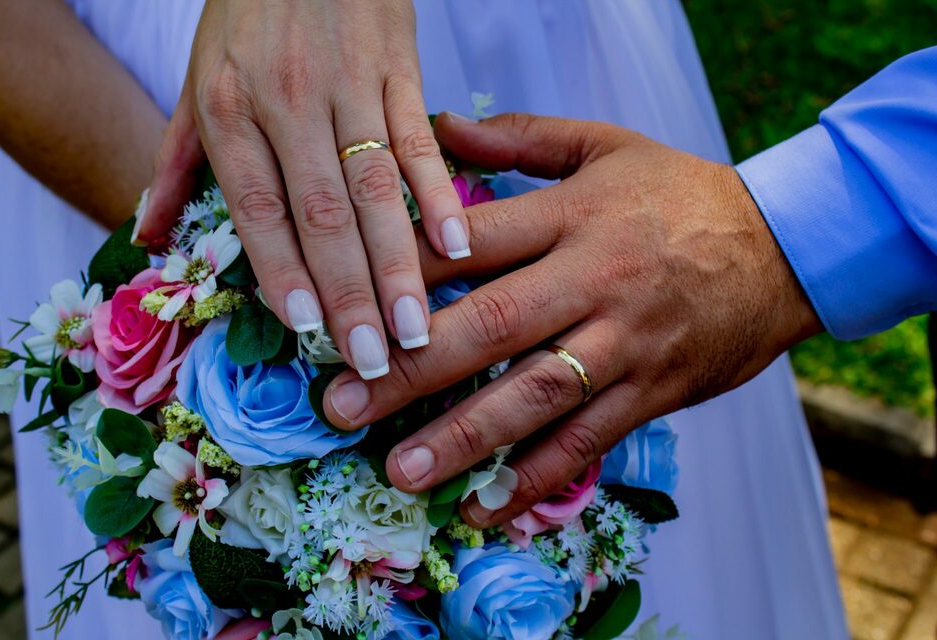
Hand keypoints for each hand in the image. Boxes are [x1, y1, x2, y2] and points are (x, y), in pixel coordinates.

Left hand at [135, 0, 467, 378]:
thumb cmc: (245, 14)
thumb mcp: (195, 80)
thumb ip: (174, 162)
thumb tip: (147, 236)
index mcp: (230, 109)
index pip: (259, 206)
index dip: (283, 270)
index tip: (307, 328)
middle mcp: (287, 101)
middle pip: (323, 212)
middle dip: (348, 292)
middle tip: (370, 357)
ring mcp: (350, 86)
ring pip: (376, 188)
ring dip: (398, 264)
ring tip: (415, 328)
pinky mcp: (400, 70)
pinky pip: (419, 141)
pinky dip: (440, 194)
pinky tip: (458, 245)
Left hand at [321, 112, 821, 526]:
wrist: (782, 248)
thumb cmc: (680, 195)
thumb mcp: (607, 146)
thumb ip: (523, 138)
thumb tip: (441, 126)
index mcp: (572, 215)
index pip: (472, 243)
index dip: (403, 274)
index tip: (346, 308)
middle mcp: (592, 280)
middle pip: (489, 327)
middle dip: (410, 371)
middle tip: (341, 406)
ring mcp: (623, 343)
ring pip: (534, 395)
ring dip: (463, 438)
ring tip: (400, 471)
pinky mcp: (650, 392)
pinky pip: (586, 442)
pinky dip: (535, 479)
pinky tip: (485, 508)